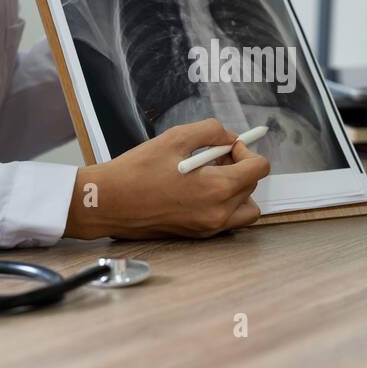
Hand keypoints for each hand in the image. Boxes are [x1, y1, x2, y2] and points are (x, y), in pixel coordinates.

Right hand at [64, 119, 269, 239]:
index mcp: (217, 188)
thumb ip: (211, 131)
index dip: (246, 151)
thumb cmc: (136, 171)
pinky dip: (221, 203)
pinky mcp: (196, 235)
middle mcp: (218, 213)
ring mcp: (208, 228)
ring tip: (209, 176)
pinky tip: (196, 189)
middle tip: (214, 156)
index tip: (228, 145)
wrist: (107, 203)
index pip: (259, 168)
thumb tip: (229, 137)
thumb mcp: (176, 138)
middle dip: (239, 167)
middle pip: (252, 187)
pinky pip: (225, 219)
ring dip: (236, 189)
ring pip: (244, 208)